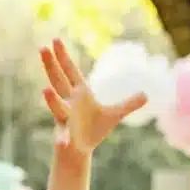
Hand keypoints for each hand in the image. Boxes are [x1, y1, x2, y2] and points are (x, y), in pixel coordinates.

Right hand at [39, 38, 147, 158]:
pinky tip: (61, 143)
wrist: (81, 150)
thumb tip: (147, 94)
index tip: (55, 39)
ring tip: (45, 90)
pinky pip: (62, 137)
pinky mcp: (65, 136)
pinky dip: (62, 139)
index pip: (70, 71)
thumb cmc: (94, 129)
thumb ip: (129, 104)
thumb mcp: (114, 115)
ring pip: (57, 107)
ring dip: (52, 100)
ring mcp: (65, 118)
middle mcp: (69, 102)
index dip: (63, 56)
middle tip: (42, 48)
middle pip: (57, 80)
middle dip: (50, 65)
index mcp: (79, 93)